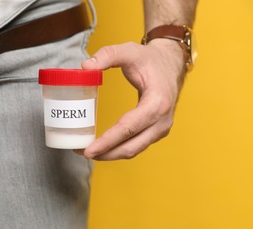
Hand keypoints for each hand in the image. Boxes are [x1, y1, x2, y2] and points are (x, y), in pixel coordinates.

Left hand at [79, 39, 186, 159]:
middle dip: (105, 153)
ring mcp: (161, 129)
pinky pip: (136, 145)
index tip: (88, 150)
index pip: (128, 128)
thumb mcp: (129, 51)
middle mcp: (162, 121)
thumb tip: (85, 66)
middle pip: (130, 147)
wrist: (171, 64)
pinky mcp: (156, 131)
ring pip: (133, 150)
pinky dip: (118, 149)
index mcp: (157, 103)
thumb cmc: (151, 59)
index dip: (107, 142)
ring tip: (88, 152)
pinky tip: (103, 148)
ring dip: (110, 154)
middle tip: (81, 152)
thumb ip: (107, 55)